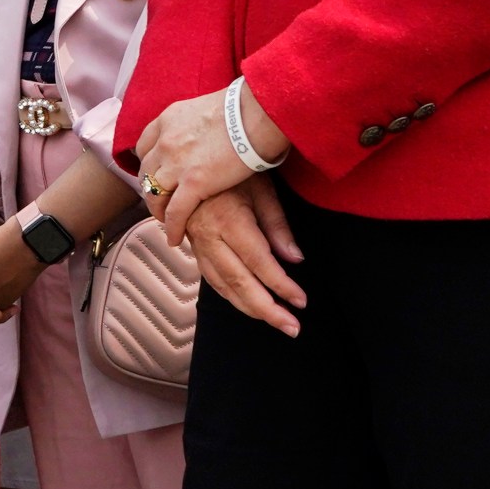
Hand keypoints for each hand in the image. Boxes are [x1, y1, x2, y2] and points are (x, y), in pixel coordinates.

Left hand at [134, 82, 289, 243]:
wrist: (255, 114)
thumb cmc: (242, 109)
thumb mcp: (205, 108)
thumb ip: (195, 123)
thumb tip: (205, 129)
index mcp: (167, 120)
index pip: (144, 146)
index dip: (149, 164)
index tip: (155, 174)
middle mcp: (165, 141)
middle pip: (146, 171)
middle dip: (151, 188)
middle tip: (160, 200)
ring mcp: (176, 163)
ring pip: (155, 193)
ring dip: (158, 210)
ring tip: (165, 220)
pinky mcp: (193, 183)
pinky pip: (174, 212)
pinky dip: (172, 227)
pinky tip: (175, 238)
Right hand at [184, 178, 306, 337]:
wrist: (188, 161)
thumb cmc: (231, 170)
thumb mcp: (260, 189)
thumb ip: (277, 225)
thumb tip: (295, 259)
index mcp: (229, 221)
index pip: (259, 262)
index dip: (281, 285)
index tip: (301, 301)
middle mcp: (210, 237)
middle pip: (239, 281)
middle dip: (267, 309)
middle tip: (292, 328)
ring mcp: (198, 243)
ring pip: (222, 285)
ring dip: (249, 308)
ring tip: (275, 321)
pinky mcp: (193, 246)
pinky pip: (211, 278)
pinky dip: (230, 295)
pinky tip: (246, 304)